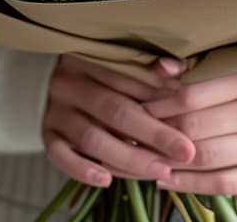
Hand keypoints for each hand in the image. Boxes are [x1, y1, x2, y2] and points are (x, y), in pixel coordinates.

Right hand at [41, 55, 196, 187]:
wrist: (53, 76)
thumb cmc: (105, 68)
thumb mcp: (123, 58)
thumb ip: (149, 65)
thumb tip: (173, 70)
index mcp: (90, 55)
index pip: (130, 78)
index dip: (161, 97)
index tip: (190, 116)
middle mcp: (69, 80)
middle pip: (115, 110)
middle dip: (154, 134)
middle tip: (185, 152)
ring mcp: (55, 109)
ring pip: (92, 138)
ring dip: (129, 158)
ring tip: (161, 170)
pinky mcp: (46, 133)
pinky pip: (59, 155)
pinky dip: (83, 170)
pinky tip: (107, 181)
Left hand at [142, 60, 236, 195]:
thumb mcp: (236, 66)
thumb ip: (198, 66)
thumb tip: (159, 69)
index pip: (194, 94)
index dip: (160, 103)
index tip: (139, 107)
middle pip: (197, 127)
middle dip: (160, 133)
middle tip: (135, 135)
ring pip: (207, 157)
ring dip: (170, 161)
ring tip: (145, 158)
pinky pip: (224, 184)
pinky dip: (190, 184)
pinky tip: (167, 179)